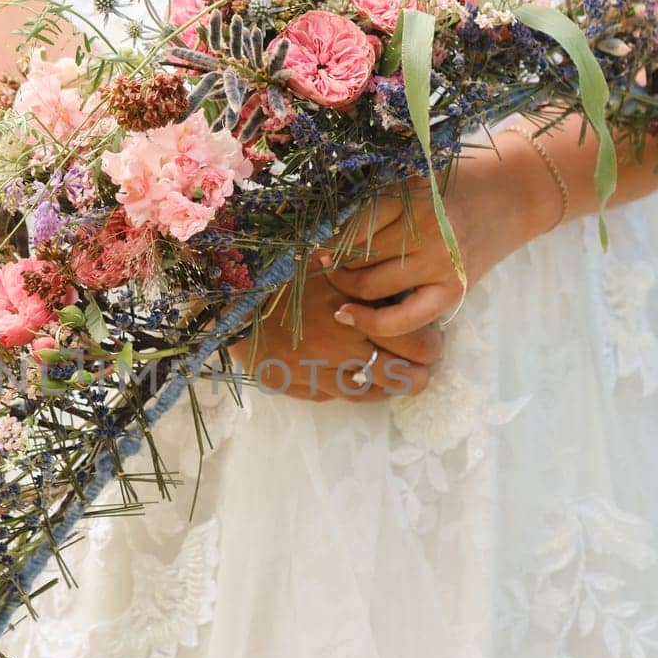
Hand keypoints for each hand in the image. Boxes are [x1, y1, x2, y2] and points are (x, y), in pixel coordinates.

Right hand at [227, 266, 440, 402]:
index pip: (416, 343)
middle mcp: (340, 350)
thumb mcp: (328, 260)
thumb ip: (365, 274)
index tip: (431, 340)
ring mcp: (316, 373)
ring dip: (386, 388)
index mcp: (355, 314)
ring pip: (370, 395)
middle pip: (402, 378)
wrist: (226, 294)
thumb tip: (402, 285)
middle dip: (417, 374)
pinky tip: (352, 377)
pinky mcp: (294, 386)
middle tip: (419, 366)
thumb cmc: (282, 268)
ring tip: (390, 376)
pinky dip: (350, 390)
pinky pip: (334, 397)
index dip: (430, 345)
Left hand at [325, 143, 558, 337]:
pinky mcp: (451, 292)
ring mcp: (440, 264)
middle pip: (358, 257)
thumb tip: (326, 241)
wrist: (508, 197)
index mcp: (413, 195)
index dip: (328, 242)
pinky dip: (368, 321)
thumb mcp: (411, 180)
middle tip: (322, 265)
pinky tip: (345, 315)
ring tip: (338, 280)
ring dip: (345, 286)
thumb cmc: (449, 186)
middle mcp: (427, 231)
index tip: (315, 247)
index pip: (355, 226)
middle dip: (334, 264)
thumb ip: (374, 205)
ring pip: (371, 286)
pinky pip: (400, 319)